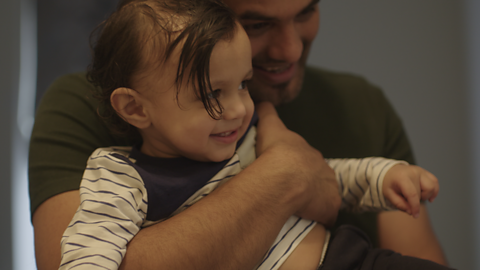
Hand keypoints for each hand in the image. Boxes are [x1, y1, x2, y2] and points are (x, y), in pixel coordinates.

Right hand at [255, 102, 340, 226]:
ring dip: (313, 200)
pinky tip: (308, 218)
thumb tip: (261, 100)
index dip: (296, 165)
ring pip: (323, 195)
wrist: (284, 175)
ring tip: (297, 207)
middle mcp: (323, 169)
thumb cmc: (276, 150)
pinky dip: (320, 215)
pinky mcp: (330, 206)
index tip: (286, 172)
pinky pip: (327, 213)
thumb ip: (267, 111)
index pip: (305, 159)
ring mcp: (329, 189)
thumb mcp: (270, 125)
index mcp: (309, 153)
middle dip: (306, 183)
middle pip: (316, 177)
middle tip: (289, 191)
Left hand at [382, 164, 438, 217]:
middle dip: (415, 200)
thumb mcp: (389, 195)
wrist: (390, 172)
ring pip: (431, 187)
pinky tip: (428, 197)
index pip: (412, 194)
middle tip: (405, 198)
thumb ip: (399, 204)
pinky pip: (435, 182)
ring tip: (416, 196)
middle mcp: (413, 172)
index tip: (415, 216)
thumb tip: (411, 212)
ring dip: (425, 195)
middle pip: (421, 193)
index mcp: (402, 177)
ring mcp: (421, 171)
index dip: (415, 207)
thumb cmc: (390, 184)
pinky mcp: (425, 172)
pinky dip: (433, 191)